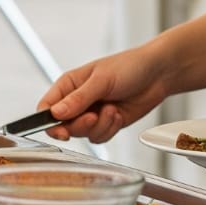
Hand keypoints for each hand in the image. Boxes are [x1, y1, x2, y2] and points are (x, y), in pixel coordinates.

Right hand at [37, 43, 175, 142]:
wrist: (158, 74)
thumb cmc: (129, 67)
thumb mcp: (101, 80)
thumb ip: (78, 98)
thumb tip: (56, 113)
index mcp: (68, 85)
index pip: (46, 108)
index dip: (49, 122)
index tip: (60, 130)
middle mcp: (76, 101)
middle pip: (63, 126)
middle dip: (80, 125)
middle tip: (93, 116)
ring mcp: (91, 114)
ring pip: (82, 134)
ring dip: (100, 126)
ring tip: (113, 110)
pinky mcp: (106, 124)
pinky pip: (99, 137)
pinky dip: (110, 129)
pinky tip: (118, 114)